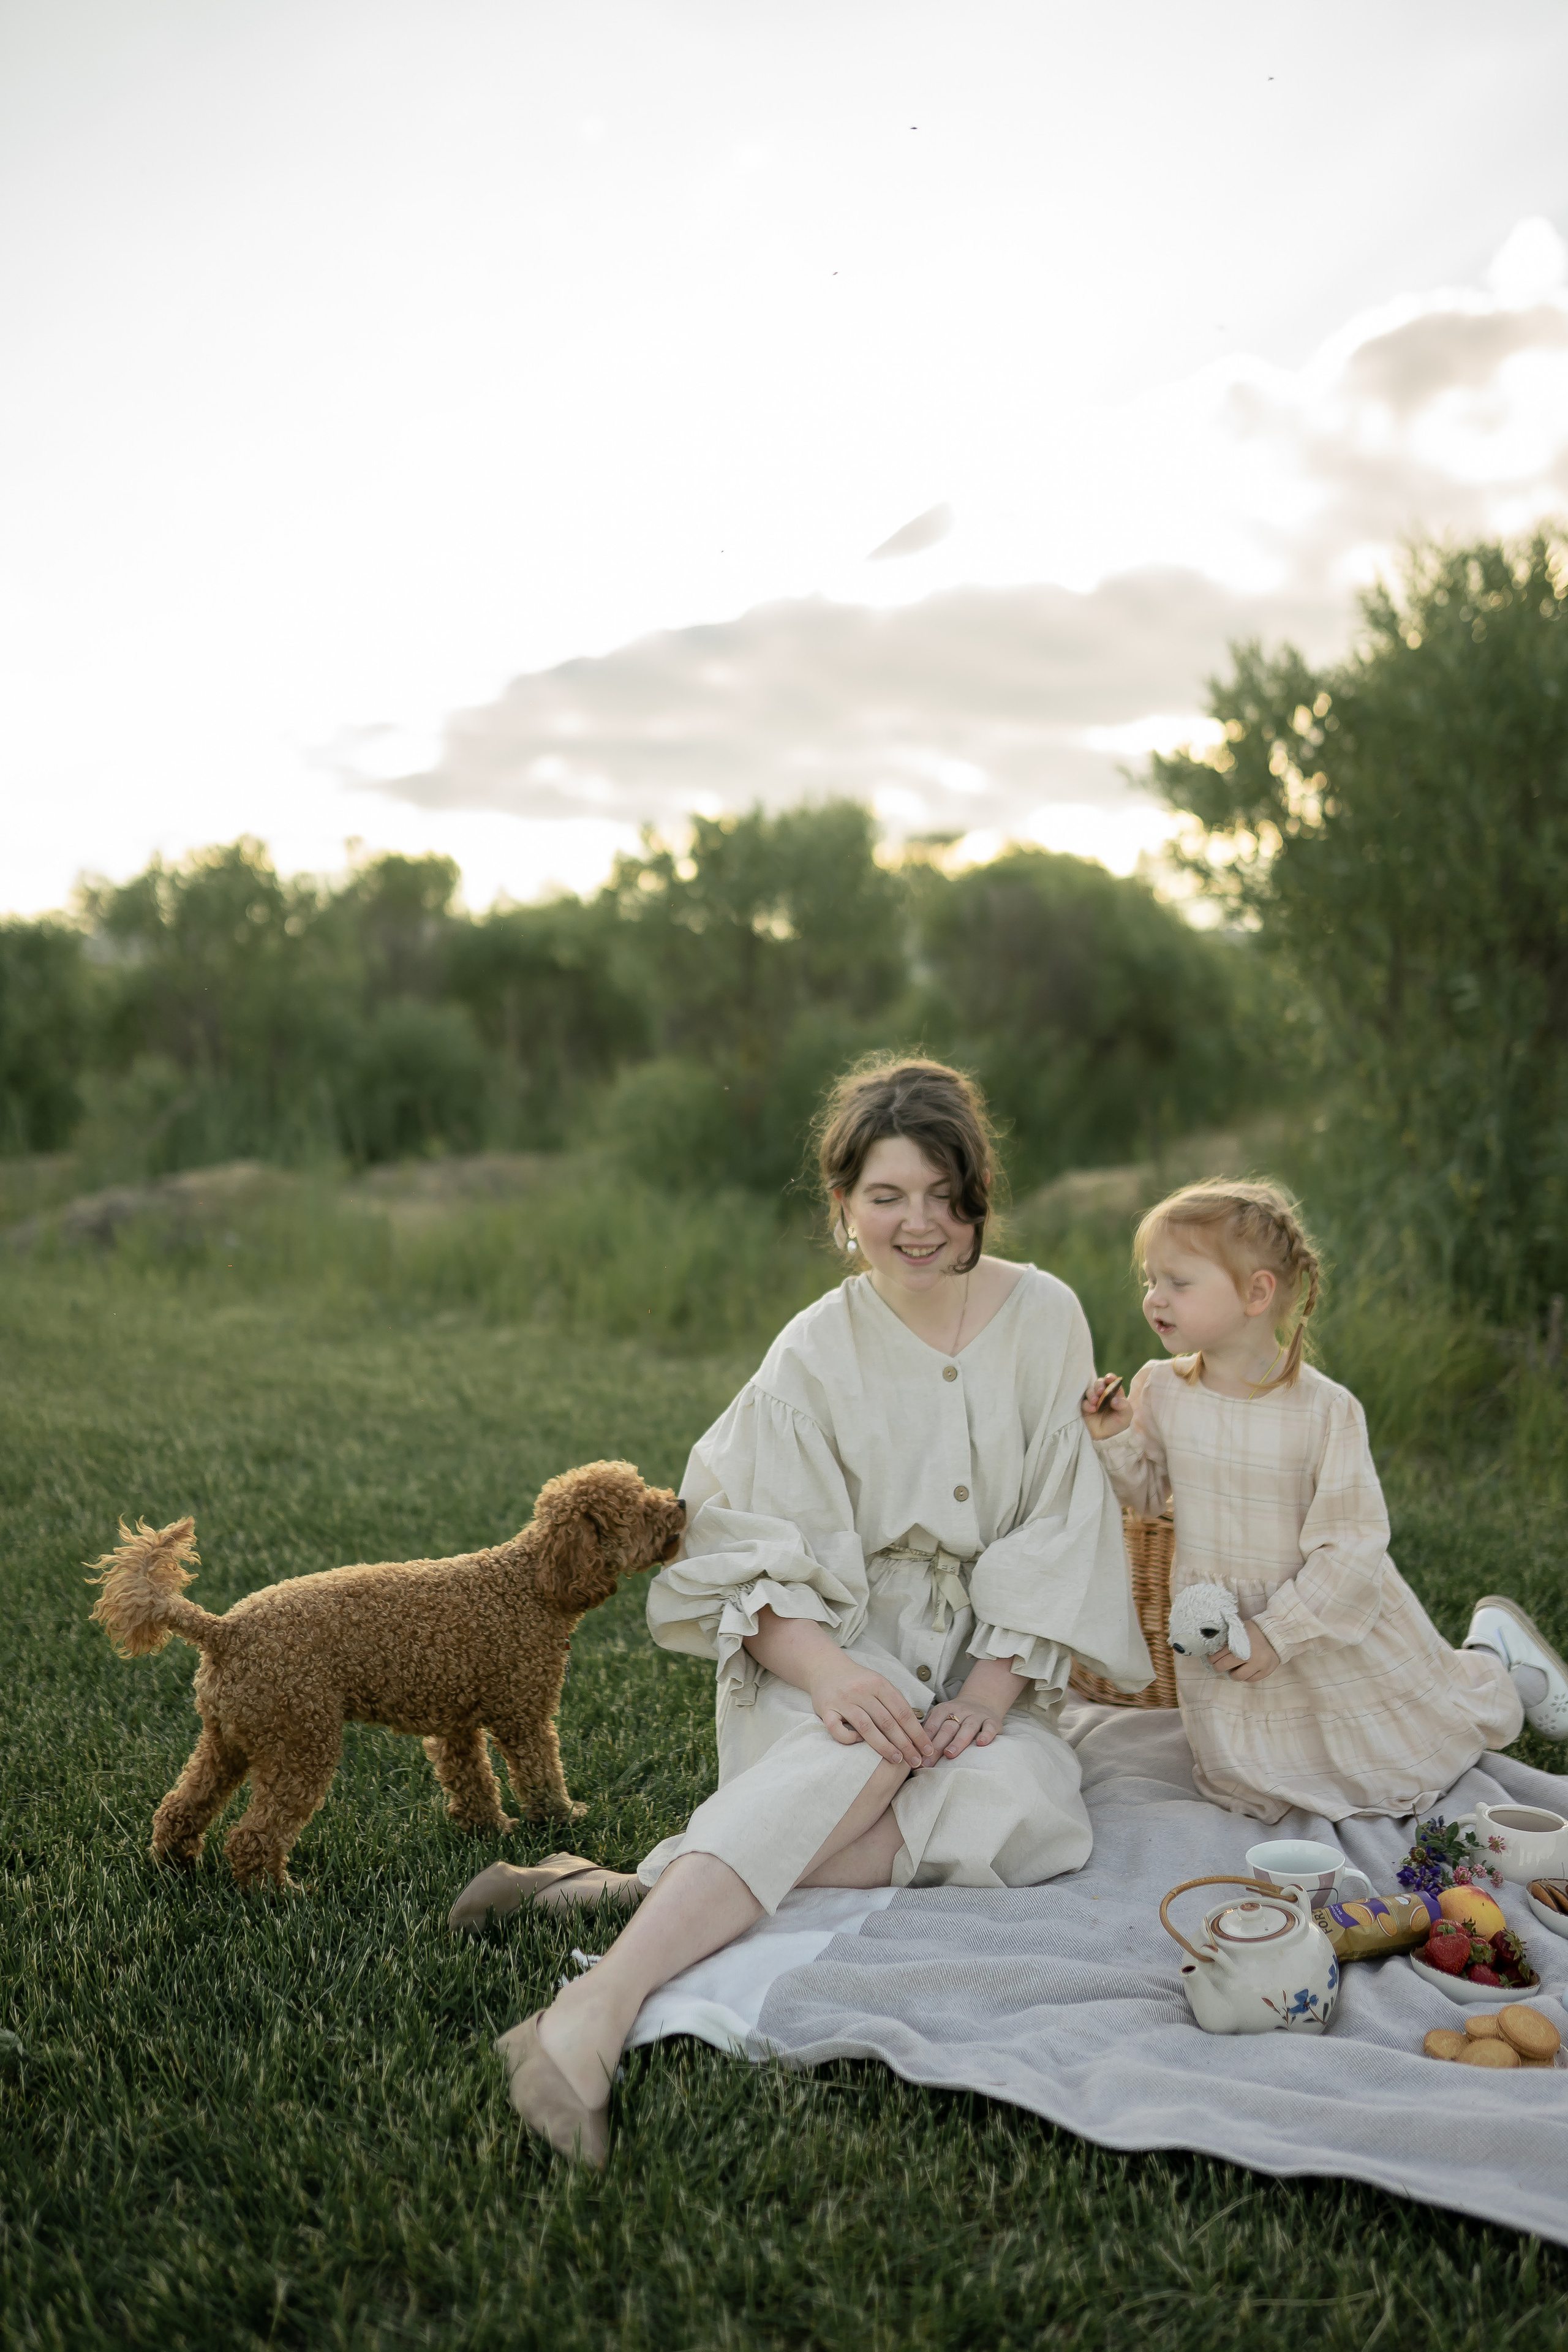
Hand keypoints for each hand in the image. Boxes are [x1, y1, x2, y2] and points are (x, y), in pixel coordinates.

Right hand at [807, 1654, 936, 1767]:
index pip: (902, 1712)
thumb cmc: (858, 1681)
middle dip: (905, 1744)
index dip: (917, 1732)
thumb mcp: (879, 1683)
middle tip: (916, 1761)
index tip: (927, 1749)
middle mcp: (861, 1691)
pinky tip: (858, 1743)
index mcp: (879, 1684)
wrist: (826, 1667)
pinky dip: (849, 1738)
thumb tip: (915, 1730)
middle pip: (887, 1721)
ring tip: (896, 1759)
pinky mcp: (826, 1709)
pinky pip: (837, 1729)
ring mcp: (843, 1700)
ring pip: (866, 1727)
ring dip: (883, 1746)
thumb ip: (895, 1702)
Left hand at [923, 1696, 1007, 1758]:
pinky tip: (981, 1744)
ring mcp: (977, 1715)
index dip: (924, 1741)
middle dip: (937, 1746)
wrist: (982, 1700)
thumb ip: (929, 1731)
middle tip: (928, 1762)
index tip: (917, 1757)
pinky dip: (986, 1735)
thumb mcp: (941, 1717)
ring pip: (967, 1728)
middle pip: (948, 1728)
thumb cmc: (956, 1716)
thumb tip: (912, 1751)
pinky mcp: (992, 1721)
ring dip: (958, 1741)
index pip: (933, 1725)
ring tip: (950, 1754)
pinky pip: (989, 1727)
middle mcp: (960, 1711)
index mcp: (944, 1709)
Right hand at [1081, 1373, 1131, 1438]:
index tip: (1109, 1379)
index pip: (1112, 1382)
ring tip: (1095, 1402)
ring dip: (1092, 1394)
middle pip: (1099, 1383)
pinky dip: (1087, 1404)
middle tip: (1100, 1391)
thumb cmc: (1117, 1424)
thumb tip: (1114, 1399)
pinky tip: (1092, 1409)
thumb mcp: (1125, 1416)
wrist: (1105, 1437)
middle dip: (1099, 1385)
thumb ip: (1124, 1406)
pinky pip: (1084, 1401)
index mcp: (1115, 1394)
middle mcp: (1103, 1395)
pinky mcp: (1085, 1407)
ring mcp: (1094, 1400)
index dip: (1110, 1378)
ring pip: (1090, 1390)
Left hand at [1210, 1623, 1280, 1682]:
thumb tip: (1213, 1646)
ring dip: (1232, 1674)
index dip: (1212, 1658)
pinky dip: (1245, 1677)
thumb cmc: (1255, 1631)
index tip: (1210, 1659)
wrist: (1276, 1634)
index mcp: (1240, 1642)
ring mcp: (1259, 1664)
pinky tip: (1243, 1671)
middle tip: (1217, 1666)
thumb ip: (1228, 1637)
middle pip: (1225, 1666)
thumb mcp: (1240, 1629)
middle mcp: (1249, 1655)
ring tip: (1231, 1671)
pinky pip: (1251, 1679)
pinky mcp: (1266, 1671)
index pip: (1220, 1654)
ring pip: (1238, 1676)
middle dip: (1218, 1667)